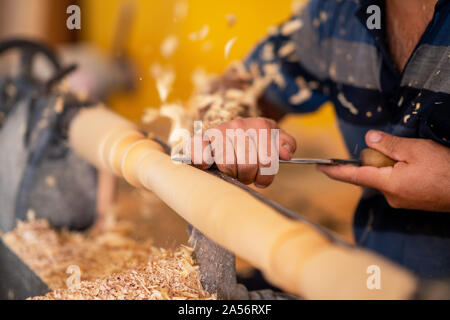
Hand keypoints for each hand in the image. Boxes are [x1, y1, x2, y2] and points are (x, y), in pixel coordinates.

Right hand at [191, 117, 295, 187]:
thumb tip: (286, 155)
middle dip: (248, 176)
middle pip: (248, 165)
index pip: (268, 160)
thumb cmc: (255, 139)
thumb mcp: (274, 137)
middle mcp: (239, 125)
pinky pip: (202, 154)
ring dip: (232, 174)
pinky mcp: (202, 138)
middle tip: (246, 175)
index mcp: (260, 125)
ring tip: (233, 172)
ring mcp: (219, 131)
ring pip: (228, 164)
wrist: (229, 127)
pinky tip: (209, 164)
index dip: (265, 176)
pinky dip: (204, 161)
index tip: (261, 178)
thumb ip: (286, 143)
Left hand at [318, 130, 449, 211]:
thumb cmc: (446, 169)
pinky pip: (397, 184)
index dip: (335, 171)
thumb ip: (389, 144)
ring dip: (392, 166)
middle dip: (377, 161)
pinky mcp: (411, 202)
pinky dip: (400, 173)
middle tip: (397, 151)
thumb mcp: (416, 150)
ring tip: (416, 159)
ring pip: (386, 178)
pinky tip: (418, 167)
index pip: (353, 177)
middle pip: (371, 175)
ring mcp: (402, 201)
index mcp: (388, 184)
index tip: (320, 167)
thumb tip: (368, 138)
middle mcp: (391, 196)